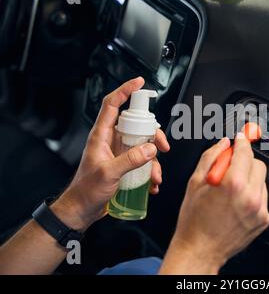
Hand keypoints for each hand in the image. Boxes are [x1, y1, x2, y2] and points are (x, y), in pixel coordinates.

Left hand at [52, 77, 169, 230]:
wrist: (82, 210)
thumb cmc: (86, 191)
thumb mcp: (108, 174)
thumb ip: (130, 160)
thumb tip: (150, 148)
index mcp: (102, 136)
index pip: (112, 105)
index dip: (125, 91)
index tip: (139, 83)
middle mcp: (111, 141)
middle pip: (137, 125)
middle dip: (153, 135)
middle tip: (162, 146)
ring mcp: (119, 153)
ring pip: (144, 145)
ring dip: (154, 160)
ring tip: (155, 177)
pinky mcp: (125, 165)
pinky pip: (143, 161)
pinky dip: (151, 172)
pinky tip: (151, 185)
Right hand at [160, 134, 268, 273]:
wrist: (200, 249)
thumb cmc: (194, 221)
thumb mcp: (195, 183)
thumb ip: (211, 157)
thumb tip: (223, 144)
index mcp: (233, 185)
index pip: (245, 152)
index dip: (242, 142)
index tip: (241, 138)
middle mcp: (250, 197)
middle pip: (258, 164)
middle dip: (245, 161)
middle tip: (231, 167)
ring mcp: (259, 210)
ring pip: (262, 180)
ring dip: (249, 178)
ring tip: (231, 190)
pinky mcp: (263, 219)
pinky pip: (262, 197)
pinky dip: (252, 194)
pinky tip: (236, 202)